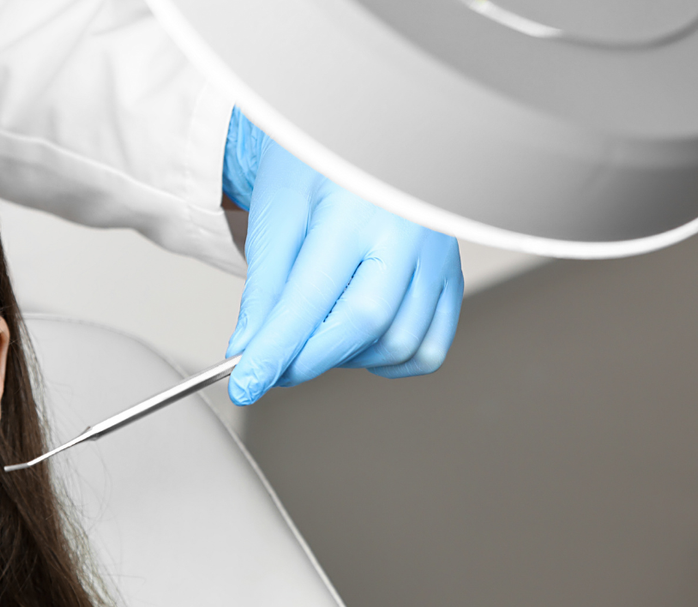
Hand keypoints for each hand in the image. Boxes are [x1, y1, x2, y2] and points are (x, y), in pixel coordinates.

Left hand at [222, 110, 463, 404]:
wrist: (364, 131)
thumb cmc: (320, 161)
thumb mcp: (276, 215)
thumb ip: (264, 289)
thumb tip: (249, 350)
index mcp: (358, 211)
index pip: (313, 299)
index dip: (276, 351)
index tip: (247, 384)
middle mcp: (409, 235)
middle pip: (365, 324)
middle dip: (308, 359)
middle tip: (271, 365)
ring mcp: (437, 257)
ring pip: (399, 343)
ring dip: (347, 359)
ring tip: (313, 336)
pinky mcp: (450, 277)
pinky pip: (428, 347)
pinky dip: (389, 361)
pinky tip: (356, 344)